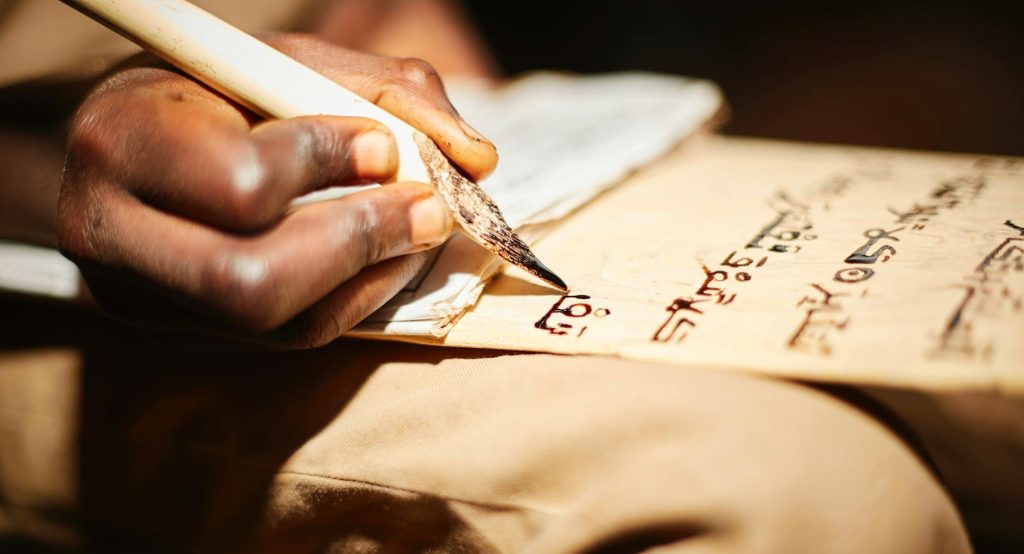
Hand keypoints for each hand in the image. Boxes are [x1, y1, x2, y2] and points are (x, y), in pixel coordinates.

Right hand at [56, 35, 497, 347]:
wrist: (149, 140)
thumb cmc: (222, 90)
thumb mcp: (295, 62)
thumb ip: (393, 92)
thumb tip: (477, 161)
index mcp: (123, 139)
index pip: (242, 183)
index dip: (327, 166)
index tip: (382, 146)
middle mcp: (108, 233)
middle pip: (252, 281)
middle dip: (360, 242)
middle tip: (427, 209)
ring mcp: (138, 299)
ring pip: (275, 322)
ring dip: (370, 276)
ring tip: (419, 227)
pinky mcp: (178, 335)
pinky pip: (286, 340)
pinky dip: (356, 301)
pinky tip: (387, 261)